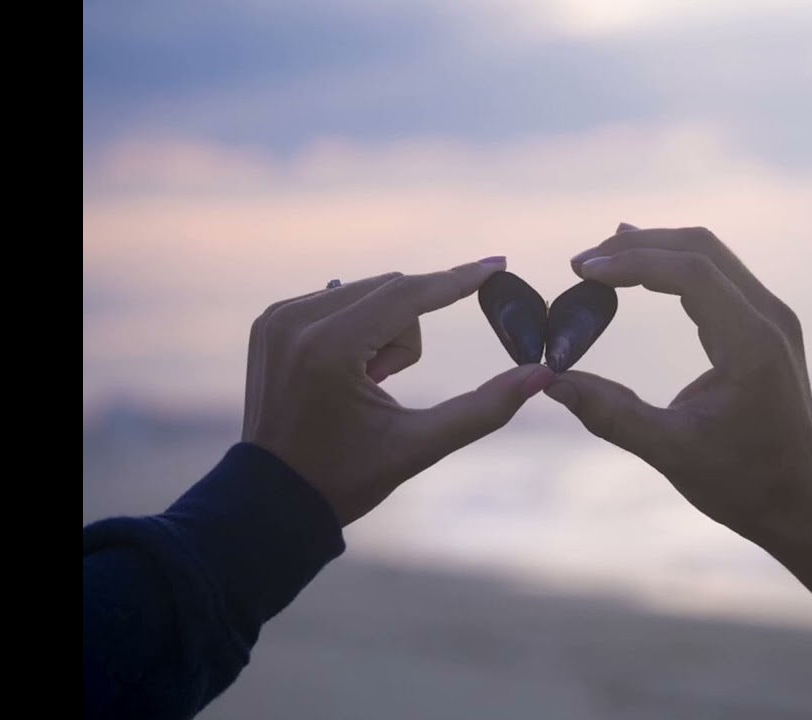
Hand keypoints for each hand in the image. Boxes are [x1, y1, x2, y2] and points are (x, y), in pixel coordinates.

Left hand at [243, 259, 555, 525]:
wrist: (273, 500)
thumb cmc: (346, 478)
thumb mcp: (419, 447)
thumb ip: (484, 409)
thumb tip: (542, 374)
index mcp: (329, 349)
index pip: (408, 294)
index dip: (458, 280)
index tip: (498, 264)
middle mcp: (296, 321)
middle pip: (392, 291)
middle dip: (406, 337)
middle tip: (382, 387)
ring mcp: (277, 318)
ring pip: (368, 292)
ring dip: (382, 332)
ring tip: (360, 387)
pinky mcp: (269, 321)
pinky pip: (338, 300)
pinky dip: (355, 330)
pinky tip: (340, 377)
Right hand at [545, 225, 811, 536]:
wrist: (803, 500)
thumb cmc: (744, 483)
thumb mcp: (671, 453)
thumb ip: (610, 414)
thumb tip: (550, 383)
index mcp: (751, 344)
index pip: (691, 272)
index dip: (632, 262)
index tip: (582, 271)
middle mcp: (769, 318)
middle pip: (701, 248)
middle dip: (638, 246)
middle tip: (581, 263)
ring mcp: (772, 318)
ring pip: (710, 255)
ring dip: (655, 251)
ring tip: (600, 260)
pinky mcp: (766, 326)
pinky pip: (718, 275)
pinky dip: (675, 268)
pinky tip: (641, 272)